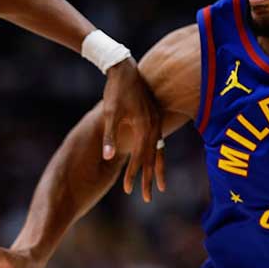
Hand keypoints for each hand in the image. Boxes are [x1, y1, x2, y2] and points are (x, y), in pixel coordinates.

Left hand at [101, 60, 166, 201]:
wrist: (124, 68)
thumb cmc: (115, 90)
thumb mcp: (110, 113)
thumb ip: (109, 137)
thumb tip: (107, 157)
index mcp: (144, 125)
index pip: (139, 157)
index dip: (133, 174)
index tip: (128, 190)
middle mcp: (154, 125)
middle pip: (153, 158)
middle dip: (149, 179)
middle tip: (148, 199)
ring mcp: (157, 121)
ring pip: (159, 151)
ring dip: (158, 169)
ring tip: (161, 186)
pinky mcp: (155, 117)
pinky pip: (160, 141)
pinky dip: (159, 154)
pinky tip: (158, 162)